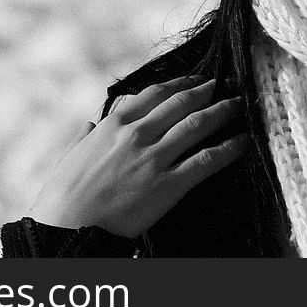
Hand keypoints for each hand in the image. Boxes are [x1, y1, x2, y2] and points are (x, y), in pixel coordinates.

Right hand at [28, 76, 246, 237]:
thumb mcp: (70, 154)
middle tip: (224, 84)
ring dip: (222, 111)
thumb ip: (84, 136)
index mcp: (113, 123)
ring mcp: (154, 158)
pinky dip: (229, 148)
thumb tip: (88, 125)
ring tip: (238, 104)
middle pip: (181, 103)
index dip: (180, 83)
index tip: (195, 80)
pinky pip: (206, 160)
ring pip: (197, 125)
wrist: (68, 227)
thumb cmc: (63, 195)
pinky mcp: (168, 185)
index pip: (154, 93)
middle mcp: (137, 134)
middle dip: (206, 91)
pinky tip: (243, 141)